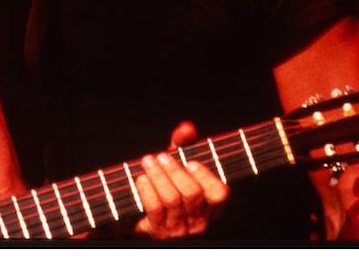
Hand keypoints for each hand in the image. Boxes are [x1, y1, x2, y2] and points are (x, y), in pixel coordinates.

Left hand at [133, 121, 228, 238]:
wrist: (139, 215)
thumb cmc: (165, 185)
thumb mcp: (176, 164)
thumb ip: (183, 145)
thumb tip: (187, 127)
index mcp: (211, 206)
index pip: (219, 193)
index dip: (206, 176)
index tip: (190, 162)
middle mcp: (199, 221)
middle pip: (192, 193)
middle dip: (175, 171)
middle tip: (161, 156)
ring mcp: (180, 229)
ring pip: (172, 200)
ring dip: (158, 176)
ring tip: (147, 161)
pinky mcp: (160, 232)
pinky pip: (155, 209)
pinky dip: (147, 191)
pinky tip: (141, 178)